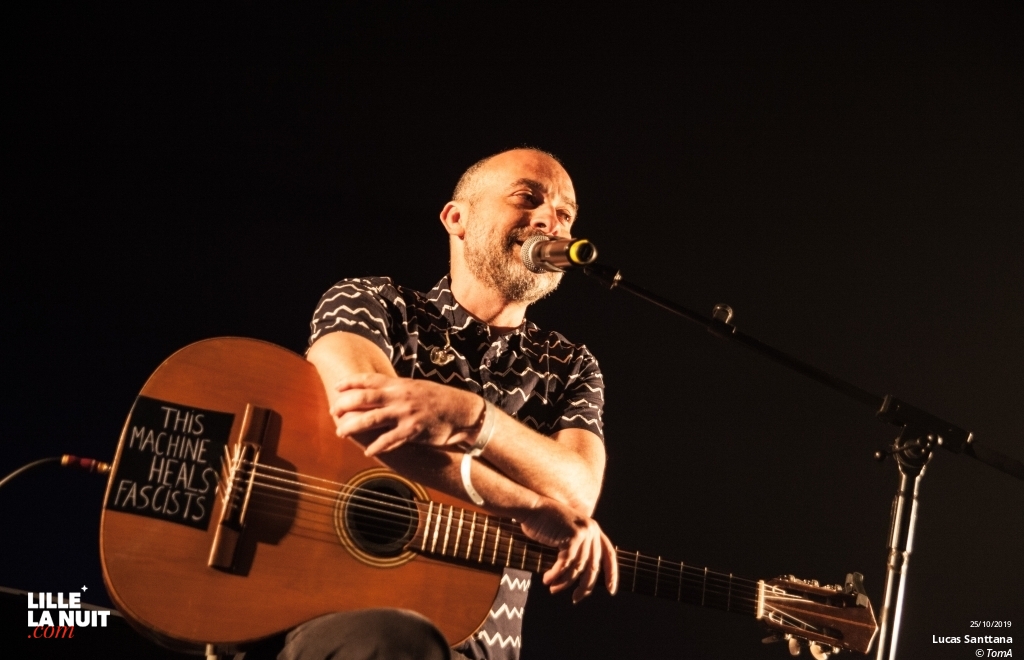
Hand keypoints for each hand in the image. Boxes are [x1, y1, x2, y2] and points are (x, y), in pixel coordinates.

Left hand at [329, 373, 482, 456]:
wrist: (462, 412)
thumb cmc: (439, 399)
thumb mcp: (416, 388)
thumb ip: (396, 390)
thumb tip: (377, 393)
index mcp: (400, 384)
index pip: (369, 380)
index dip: (350, 382)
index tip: (337, 387)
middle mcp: (400, 396)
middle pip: (364, 398)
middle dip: (345, 405)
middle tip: (334, 411)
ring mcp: (405, 414)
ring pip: (371, 419)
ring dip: (353, 427)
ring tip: (341, 432)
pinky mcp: (412, 431)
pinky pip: (389, 440)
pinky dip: (376, 446)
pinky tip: (368, 451)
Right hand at [519, 497, 617, 602]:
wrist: (532, 507)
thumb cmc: (545, 522)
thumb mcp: (567, 534)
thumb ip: (578, 549)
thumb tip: (582, 577)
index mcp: (594, 529)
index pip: (609, 555)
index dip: (612, 574)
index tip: (612, 591)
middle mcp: (592, 530)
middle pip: (594, 566)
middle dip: (585, 586)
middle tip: (575, 599)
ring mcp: (584, 533)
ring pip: (577, 568)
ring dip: (564, 582)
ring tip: (553, 589)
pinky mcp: (572, 538)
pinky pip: (566, 564)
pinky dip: (556, 575)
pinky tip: (547, 579)